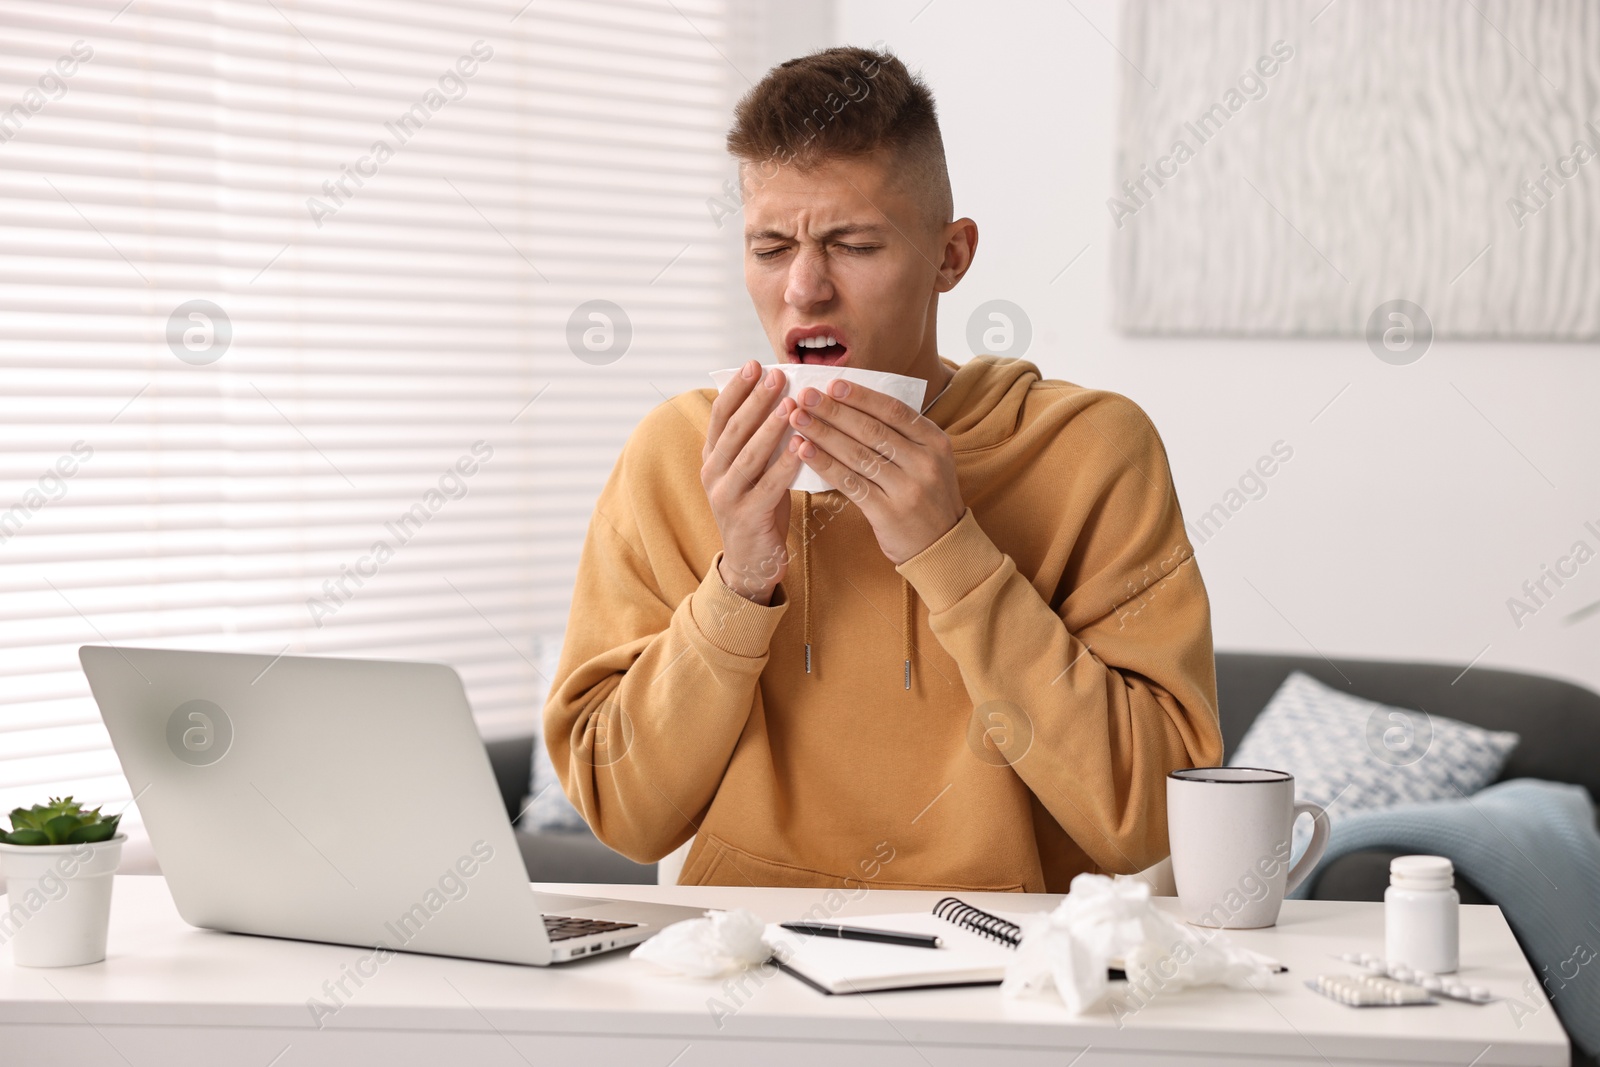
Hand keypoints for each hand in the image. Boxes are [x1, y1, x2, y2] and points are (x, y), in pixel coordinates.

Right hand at [701, 360, 802, 603]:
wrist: (751, 561)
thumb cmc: (759, 507)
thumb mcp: (753, 469)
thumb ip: (758, 439)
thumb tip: (782, 397)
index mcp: (712, 457)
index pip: (719, 415)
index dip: (736, 388)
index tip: (754, 364)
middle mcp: (712, 473)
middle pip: (733, 429)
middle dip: (756, 399)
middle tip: (776, 374)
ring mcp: (726, 496)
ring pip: (748, 454)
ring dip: (770, 427)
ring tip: (790, 404)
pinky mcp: (747, 516)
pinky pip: (768, 485)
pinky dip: (785, 463)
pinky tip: (800, 444)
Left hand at [787, 379, 963, 564]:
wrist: (942, 545)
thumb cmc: (926, 496)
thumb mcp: (927, 460)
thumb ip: (901, 436)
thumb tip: (853, 404)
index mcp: (935, 441)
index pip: (894, 410)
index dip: (861, 396)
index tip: (832, 384)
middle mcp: (924, 462)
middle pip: (872, 430)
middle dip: (834, 410)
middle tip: (805, 396)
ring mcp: (907, 488)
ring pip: (858, 454)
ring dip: (823, 434)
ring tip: (798, 419)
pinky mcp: (888, 512)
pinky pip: (850, 483)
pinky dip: (825, 464)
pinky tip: (804, 451)